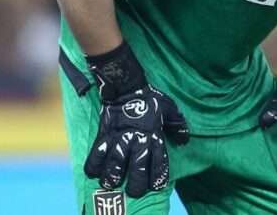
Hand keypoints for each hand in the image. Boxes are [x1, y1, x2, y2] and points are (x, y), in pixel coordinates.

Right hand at [81, 42, 189, 197]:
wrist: (127, 85)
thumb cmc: (149, 97)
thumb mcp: (169, 108)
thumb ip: (177, 125)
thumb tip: (185, 140)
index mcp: (154, 136)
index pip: (158, 161)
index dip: (158, 176)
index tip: (156, 186)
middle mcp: (137, 140)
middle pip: (137, 168)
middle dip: (136, 183)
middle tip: (133, 192)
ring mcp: (119, 138)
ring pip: (115, 163)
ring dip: (112, 176)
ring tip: (110, 184)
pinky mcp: (104, 134)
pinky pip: (97, 152)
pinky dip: (93, 163)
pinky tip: (92, 172)